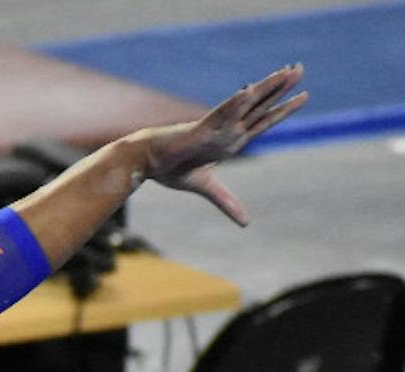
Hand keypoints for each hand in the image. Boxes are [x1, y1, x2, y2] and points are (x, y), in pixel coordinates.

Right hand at [143, 63, 306, 225]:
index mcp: (231, 140)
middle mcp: (228, 129)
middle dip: (282, 87)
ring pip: (248, 103)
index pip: (263, 121)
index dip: (284, 109)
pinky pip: (222, 113)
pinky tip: (250, 89)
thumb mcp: (206, 187)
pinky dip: (237, 102)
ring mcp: (217, 127)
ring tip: (289, 71)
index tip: (303, 95)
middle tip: (300, 68)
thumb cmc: (171, 169)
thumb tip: (246, 224)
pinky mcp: (202, 128)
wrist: (147, 163)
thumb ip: (226, 202)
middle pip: (261, 105)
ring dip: (269, 87)